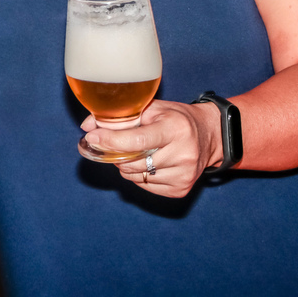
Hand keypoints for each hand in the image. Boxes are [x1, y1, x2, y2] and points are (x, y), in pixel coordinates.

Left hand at [80, 100, 221, 197]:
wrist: (210, 135)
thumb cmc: (176, 118)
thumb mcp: (152, 108)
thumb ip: (121, 116)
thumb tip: (88, 126)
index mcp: (175, 129)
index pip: (137, 141)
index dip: (111, 141)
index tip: (92, 138)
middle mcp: (183, 153)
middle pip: (133, 162)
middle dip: (115, 153)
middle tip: (112, 144)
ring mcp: (183, 175)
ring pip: (136, 176)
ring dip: (126, 165)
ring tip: (136, 152)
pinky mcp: (181, 190)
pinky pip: (145, 186)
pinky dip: (138, 176)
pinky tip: (149, 162)